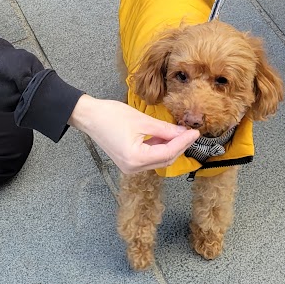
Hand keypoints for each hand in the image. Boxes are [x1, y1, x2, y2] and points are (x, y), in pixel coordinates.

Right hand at [69, 95, 200, 173]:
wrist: (89, 116)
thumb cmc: (111, 115)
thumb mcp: (142, 120)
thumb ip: (165, 129)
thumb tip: (183, 132)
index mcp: (135, 159)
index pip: (168, 153)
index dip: (183, 142)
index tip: (194, 133)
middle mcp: (133, 168)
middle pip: (164, 160)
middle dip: (179, 146)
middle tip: (190, 132)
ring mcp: (130, 166)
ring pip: (158, 159)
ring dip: (170, 147)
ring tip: (181, 133)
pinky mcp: (128, 161)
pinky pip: (149, 157)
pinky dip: (159, 147)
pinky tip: (166, 136)